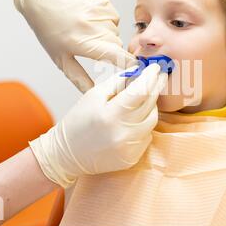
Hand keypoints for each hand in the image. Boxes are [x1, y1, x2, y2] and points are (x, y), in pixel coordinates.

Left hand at [14, 0, 137, 92]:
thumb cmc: (49, 31)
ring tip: (86, 30)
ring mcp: (97, 10)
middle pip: (118, 44)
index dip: (129, 63)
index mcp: (82, 42)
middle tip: (92, 46)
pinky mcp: (101, 0)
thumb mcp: (61, 59)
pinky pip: (113, 17)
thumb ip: (80, 79)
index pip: (116, 55)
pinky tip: (89, 18)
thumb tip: (96, 93)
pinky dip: (106, 20)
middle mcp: (91, 25)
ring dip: (107, 34)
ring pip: (116, 30)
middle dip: (111, 49)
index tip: (135, 69)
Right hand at [29, 63, 167, 187]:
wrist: (66, 155)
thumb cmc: (77, 123)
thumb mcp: (93, 96)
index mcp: (110, 115)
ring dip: (151, 107)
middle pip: (150, 105)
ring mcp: (129, 148)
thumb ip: (116, 82)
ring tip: (143, 98)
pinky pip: (147, 136)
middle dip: (156, 88)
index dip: (150, 77)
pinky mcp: (131, 158)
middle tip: (159, 76)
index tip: (156, 67)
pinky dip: (144, 124)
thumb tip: (137, 70)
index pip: (140, 91)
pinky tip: (134, 119)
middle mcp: (122, 133)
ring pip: (152, 121)